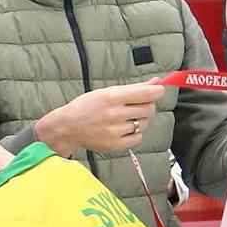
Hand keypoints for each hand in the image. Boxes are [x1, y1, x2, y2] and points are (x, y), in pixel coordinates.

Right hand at [34, 82, 162, 156]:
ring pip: (144, 123)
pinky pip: (138, 137)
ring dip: (140, 119)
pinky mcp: (115, 144)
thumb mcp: (106, 92)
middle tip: (137, 105)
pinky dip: (135, 133)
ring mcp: (114, 131)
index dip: (158, 91)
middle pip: (149, 108)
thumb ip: (133, 88)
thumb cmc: (86, 106)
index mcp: (111, 97)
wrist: (67, 127)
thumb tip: (156, 82)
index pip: (146, 93)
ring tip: (126, 118)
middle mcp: (114, 114)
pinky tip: (124, 129)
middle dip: (148, 105)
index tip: (159, 90)